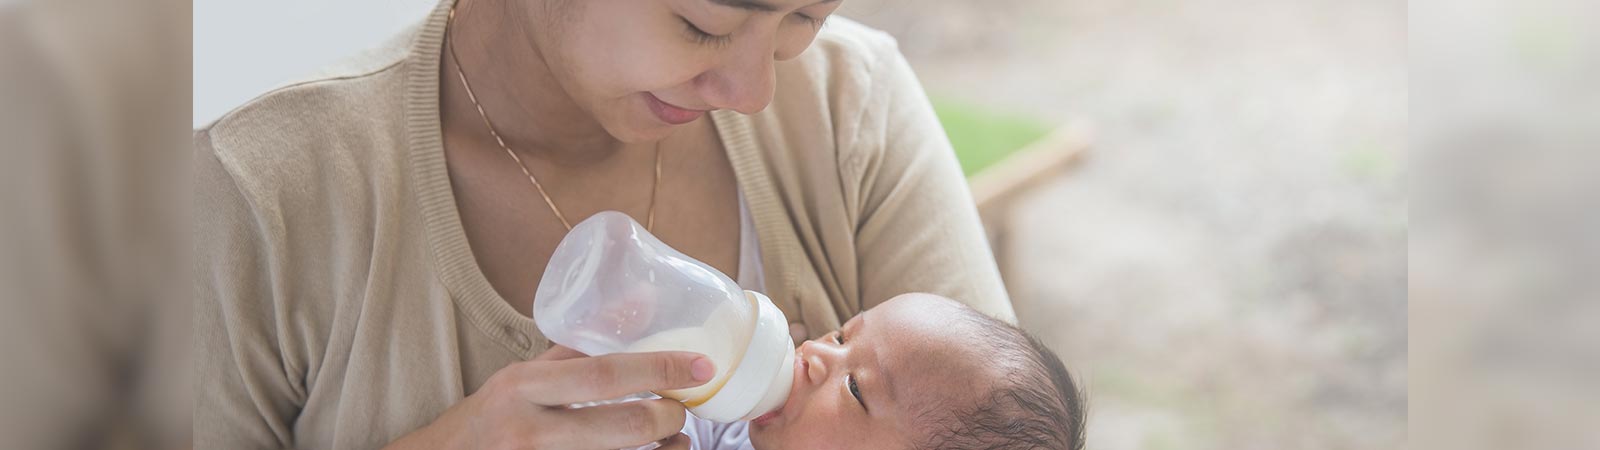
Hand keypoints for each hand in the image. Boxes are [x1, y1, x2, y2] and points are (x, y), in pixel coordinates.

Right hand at [386, 345, 714, 449]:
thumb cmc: (491, 417)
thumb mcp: (524, 375)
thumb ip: (580, 345)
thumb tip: (644, 298)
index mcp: (524, 386)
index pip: (603, 374)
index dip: (659, 370)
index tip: (702, 366)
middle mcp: (530, 430)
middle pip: (623, 427)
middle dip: (668, 417)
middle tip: (684, 408)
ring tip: (676, 438)